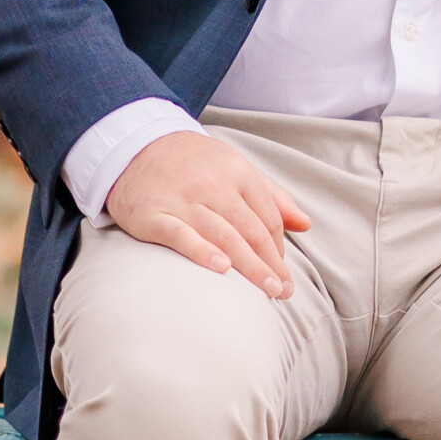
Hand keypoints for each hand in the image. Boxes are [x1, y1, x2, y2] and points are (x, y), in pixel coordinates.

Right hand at [105, 130, 310, 297]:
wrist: (135, 148)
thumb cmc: (194, 165)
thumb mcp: (235, 168)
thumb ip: (272, 197)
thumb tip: (305, 223)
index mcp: (237, 171)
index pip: (267, 216)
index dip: (278, 248)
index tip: (283, 275)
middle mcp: (213, 184)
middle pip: (250, 229)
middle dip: (270, 263)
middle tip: (282, 291)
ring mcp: (182, 198)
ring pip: (222, 234)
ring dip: (248, 265)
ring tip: (266, 290)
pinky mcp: (153, 214)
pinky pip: (181, 235)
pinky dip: (202, 251)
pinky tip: (222, 269)